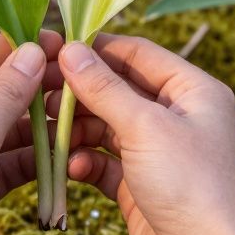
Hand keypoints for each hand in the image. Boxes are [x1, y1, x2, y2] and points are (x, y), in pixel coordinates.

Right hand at [53, 34, 234, 234]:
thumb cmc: (193, 187)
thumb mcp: (146, 128)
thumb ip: (105, 88)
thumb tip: (71, 50)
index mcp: (192, 90)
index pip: (138, 53)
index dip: (97, 48)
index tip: (54, 46)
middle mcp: (177, 116)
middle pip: (118, 89)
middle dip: (80, 93)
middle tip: (40, 93)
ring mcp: (159, 152)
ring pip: (107, 126)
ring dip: (78, 129)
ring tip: (52, 133)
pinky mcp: (142, 185)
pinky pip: (106, 162)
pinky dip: (87, 162)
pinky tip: (72, 167)